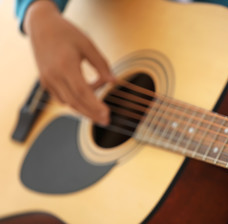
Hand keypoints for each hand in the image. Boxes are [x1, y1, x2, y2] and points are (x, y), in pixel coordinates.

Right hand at [24, 1, 114, 124]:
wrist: (41, 26)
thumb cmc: (66, 33)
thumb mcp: (88, 45)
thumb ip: (102, 64)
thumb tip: (114, 81)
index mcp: (65, 65)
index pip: (82, 92)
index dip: (95, 105)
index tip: (107, 114)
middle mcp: (54, 75)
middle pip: (75, 102)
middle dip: (91, 114)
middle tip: (106, 121)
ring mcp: (47, 80)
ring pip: (67, 102)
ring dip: (84, 108)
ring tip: (100, 109)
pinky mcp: (45, 82)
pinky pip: (61, 98)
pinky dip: (74, 101)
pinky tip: (87, 97)